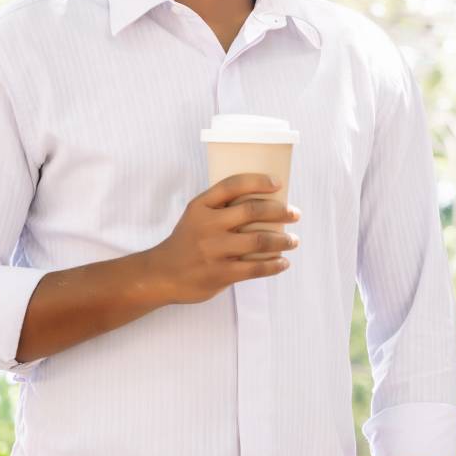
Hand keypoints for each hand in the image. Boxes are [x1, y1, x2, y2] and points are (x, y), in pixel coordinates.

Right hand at [142, 173, 298, 304]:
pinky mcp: (219, 273)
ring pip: (259, 240)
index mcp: (200, 206)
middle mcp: (207, 225)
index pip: (232, 185)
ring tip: (293, 241)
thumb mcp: (196, 217)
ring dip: (283, 240)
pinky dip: (274, 265)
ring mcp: (213, 250)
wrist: (161, 274)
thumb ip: (221, 208)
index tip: (278, 183)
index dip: (258, 181)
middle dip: (280, 211)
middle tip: (295, 214)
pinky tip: (283, 263)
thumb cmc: (188, 241)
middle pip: (251, 210)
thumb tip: (266, 202)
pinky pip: (255, 268)